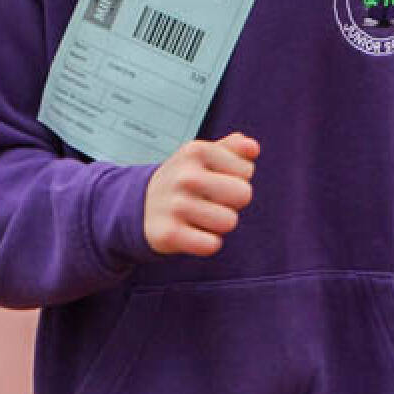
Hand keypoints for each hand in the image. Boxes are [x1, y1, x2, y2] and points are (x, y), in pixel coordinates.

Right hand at [143, 132, 258, 257]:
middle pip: (243, 195)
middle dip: (231, 202)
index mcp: (196, 151)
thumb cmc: (183, 179)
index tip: (213, 180)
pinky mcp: (169, 234)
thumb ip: (233, 148)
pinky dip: (207, 243)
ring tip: (199, 216)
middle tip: (210, 201)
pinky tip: (192, 233)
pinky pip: (212, 245)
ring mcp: (176, 205)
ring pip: (229, 222)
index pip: (246, 171)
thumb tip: (253, 148)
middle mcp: (185, 176)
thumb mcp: (202, 156)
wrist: (141, 205)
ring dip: (218, 224)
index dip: (235, 178)